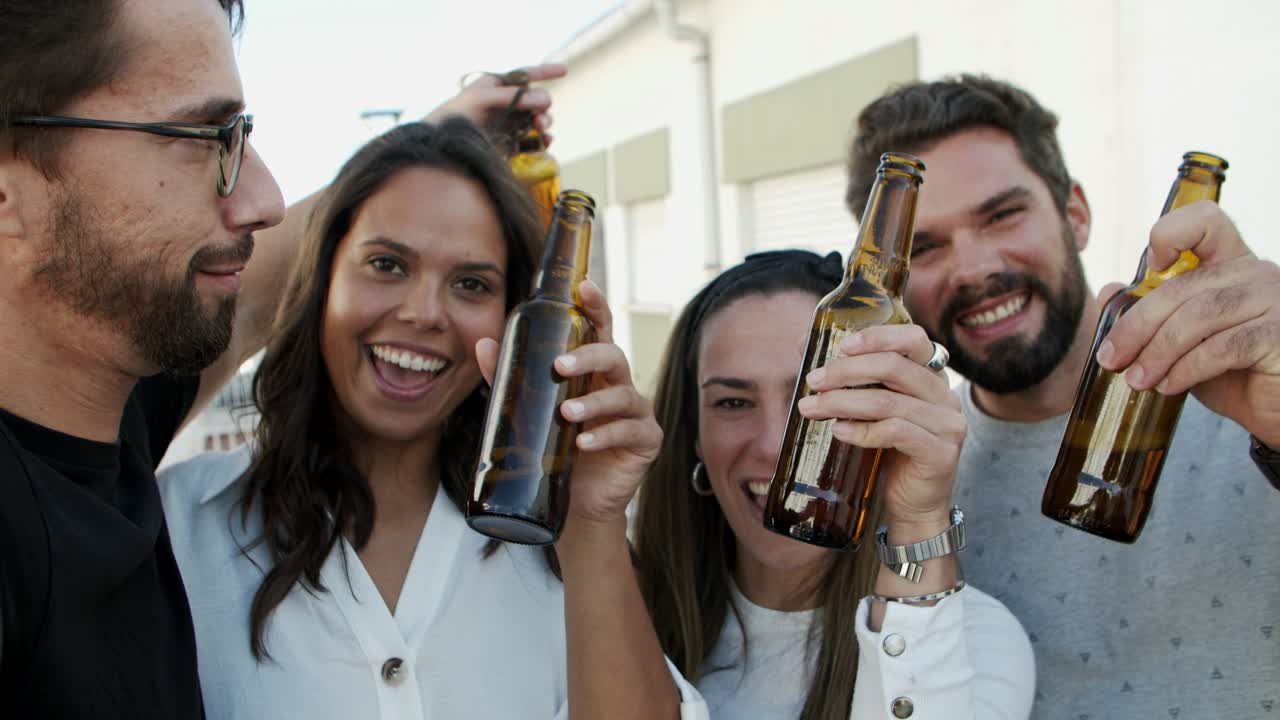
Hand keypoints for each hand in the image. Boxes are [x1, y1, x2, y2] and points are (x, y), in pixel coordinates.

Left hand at [424, 63, 566, 142]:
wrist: (443, 146)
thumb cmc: (457, 115)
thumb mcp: (482, 99)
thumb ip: (513, 97)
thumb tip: (545, 100)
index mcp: (497, 86)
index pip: (525, 75)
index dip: (545, 71)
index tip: (563, 70)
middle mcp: (506, 104)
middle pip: (536, 100)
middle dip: (543, 106)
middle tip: (541, 118)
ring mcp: (509, 124)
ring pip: (537, 120)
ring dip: (545, 123)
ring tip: (542, 128)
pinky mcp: (511, 144)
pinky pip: (533, 140)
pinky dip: (542, 141)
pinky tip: (545, 142)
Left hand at [476, 280, 661, 529]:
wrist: (576, 504)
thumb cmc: (557, 451)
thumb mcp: (531, 413)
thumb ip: (511, 378)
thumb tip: (483, 344)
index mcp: (594, 372)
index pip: (599, 331)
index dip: (595, 306)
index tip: (583, 286)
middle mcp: (619, 385)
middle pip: (614, 355)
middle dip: (589, 357)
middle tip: (560, 366)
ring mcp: (636, 413)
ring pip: (624, 394)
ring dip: (593, 402)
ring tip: (566, 413)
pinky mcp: (646, 441)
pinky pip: (631, 430)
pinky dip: (606, 435)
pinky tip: (584, 443)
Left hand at [799, 324, 964, 529]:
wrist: (913, 504)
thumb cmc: (889, 451)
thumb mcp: (871, 408)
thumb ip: (850, 378)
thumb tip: (804, 343)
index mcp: (931, 376)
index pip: (914, 339)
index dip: (878, 336)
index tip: (842, 345)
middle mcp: (945, 395)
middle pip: (894, 367)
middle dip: (846, 371)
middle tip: (813, 380)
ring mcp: (947, 423)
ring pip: (887, 401)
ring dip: (842, 402)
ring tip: (812, 408)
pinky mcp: (940, 452)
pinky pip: (895, 432)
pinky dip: (862, 430)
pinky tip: (839, 431)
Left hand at [1096, 201, 1279, 446]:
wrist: (1277, 410)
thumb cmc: (1234, 373)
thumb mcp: (1185, 343)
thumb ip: (1152, 315)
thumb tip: (1108, 291)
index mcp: (1232, 264)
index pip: (1206, 222)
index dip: (1172, 233)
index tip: (1149, 266)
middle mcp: (1256, 274)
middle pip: (1182, 286)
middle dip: (1136, 325)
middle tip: (1111, 358)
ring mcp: (1274, 301)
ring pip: (1198, 316)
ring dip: (1157, 351)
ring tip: (1137, 379)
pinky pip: (1222, 348)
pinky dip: (1187, 368)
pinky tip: (1169, 386)